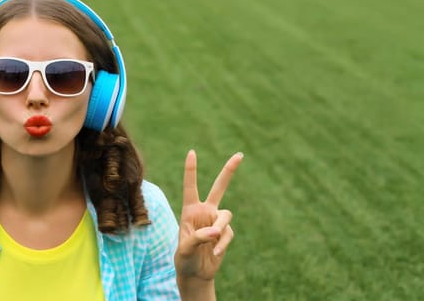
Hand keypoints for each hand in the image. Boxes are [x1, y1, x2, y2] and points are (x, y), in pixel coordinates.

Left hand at [175, 150, 242, 283]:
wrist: (195, 272)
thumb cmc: (184, 259)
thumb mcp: (185, 249)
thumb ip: (197, 238)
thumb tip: (215, 231)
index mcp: (190, 210)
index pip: (190, 187)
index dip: (191, 170)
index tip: (191, 152)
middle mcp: (204, 211)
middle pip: (219, 188)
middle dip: (229, 171)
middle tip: (239, 155)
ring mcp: (216, 221)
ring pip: (226, 215)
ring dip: (220, 228)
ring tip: (212, 242)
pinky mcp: (225, 233)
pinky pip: (228, 234)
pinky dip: (222, 244)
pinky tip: (215, 252)